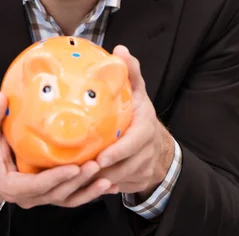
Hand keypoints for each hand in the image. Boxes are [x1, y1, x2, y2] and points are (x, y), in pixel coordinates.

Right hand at [0, 92, 112, 209]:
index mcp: (12, 187)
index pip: (36, 187)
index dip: (55, 179)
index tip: (73, 168)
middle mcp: (28, 197)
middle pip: (56, 194)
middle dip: (77, 182)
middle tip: (95, 165)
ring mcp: (42, 198)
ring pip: (67, 199)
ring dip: (87, 190)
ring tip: (105, 177)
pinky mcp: (52, 194)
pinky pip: (72, 197)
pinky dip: (89, 193)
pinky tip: (106, 185)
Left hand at [95, 45, 173, 197]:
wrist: (158, 146)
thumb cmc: (140, 114)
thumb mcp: (138, 92)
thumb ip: (131, 72)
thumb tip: (120, 49)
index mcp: (145, 130)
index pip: (133, 144)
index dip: (118, 153)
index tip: (101, 157)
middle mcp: (145, 153)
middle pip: (123, 167)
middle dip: (104, 171)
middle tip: (82, 170)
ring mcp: (141, 170)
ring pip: (118, 181)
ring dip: (100, 181)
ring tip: (80, 178)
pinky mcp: (134, 183)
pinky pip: (116, 189)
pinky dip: (102, 188)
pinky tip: (87, 185)